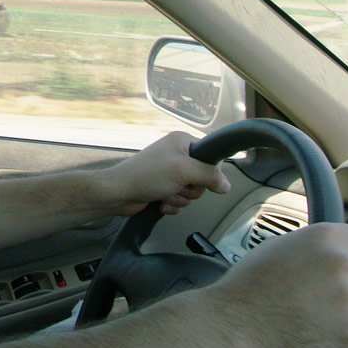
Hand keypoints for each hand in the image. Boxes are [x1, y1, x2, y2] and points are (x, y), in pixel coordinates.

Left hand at [101, 131, 229, 215]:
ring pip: (193, 192)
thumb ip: (209, 175)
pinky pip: (182, 200)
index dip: (209, 171)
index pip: (211, 156)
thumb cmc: (145, 175)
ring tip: (165, 193)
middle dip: (191, 189)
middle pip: (203, 178)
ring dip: (180, 198)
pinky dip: (173, 204)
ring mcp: (170, 172)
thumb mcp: (183, 170)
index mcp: (182, 142)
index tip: (198, 177)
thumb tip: (227, 184)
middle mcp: (177, 155)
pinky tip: (161, 202)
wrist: (120, 193)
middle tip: (178, 185)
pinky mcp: (165, 187)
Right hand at [205, 222, 347, 347]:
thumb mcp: (279, 247)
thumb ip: (315, 248)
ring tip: (309, 313)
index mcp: (326, 238)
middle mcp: (345, 265)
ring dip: (345, 315)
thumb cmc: (252, 286)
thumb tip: (332, 252)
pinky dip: (340, 336)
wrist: (240, 322)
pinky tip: (311, 328)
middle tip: (317, 296)